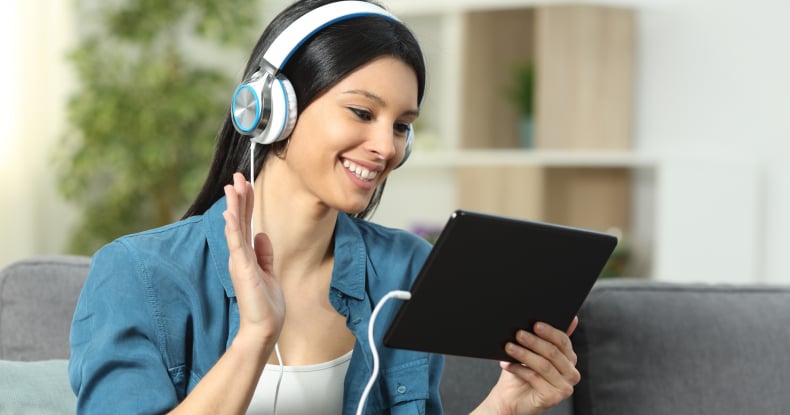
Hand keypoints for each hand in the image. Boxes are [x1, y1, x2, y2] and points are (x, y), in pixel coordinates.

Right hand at [223, 172, 284, 348]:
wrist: (264, 327)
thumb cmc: (266, 305)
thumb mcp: (268, 272)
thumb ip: (264, 253)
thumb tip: (262, 235)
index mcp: (247, 255)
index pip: (245, 222)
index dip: (246, 203)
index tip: (246, 184)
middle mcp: (240, 255)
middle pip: (239, 220)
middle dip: (239, 197)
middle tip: (238, 175)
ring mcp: (239, 261)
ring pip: (235, 227)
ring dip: (234, 206)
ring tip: (232, 186)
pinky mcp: (242, 269)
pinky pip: (236, 244)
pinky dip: (232, 227)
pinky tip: (229, 213)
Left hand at [475, 317, 580, 414]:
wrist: (510, 399)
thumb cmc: (521, 372)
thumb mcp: (532, 351)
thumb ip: (543, 336)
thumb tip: (558, 316)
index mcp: (569, 359)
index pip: (563, 341)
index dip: (550, 331)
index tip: (535, 324)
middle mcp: (571, 373)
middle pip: (553, 352)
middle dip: (534, 341)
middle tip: (518, 333)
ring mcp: (565, 387)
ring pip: (544, 365)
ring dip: (524, 354)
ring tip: (509, 347)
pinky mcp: (555, 397)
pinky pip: (536, 378)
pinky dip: (519, 369)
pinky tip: (507, 364)